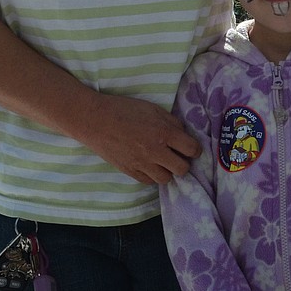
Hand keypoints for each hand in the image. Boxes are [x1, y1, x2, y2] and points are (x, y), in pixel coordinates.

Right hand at [79, 92, 199, 184]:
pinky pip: (149, 181)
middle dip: (183, 162)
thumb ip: (171, 121)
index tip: (192, 149)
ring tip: (162, 162)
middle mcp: (156, 151)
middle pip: (182, 169)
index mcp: (164, 132)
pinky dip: (152, 175)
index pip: (192, 149)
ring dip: (167, 171)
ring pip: (166, 179)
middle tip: (177, 156)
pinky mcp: (130, 171)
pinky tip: (149, 165)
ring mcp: (142, 163)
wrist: (95, 120)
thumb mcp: (152, 108)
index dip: (195, 149)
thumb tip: (183, 134)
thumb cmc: (123, 109)